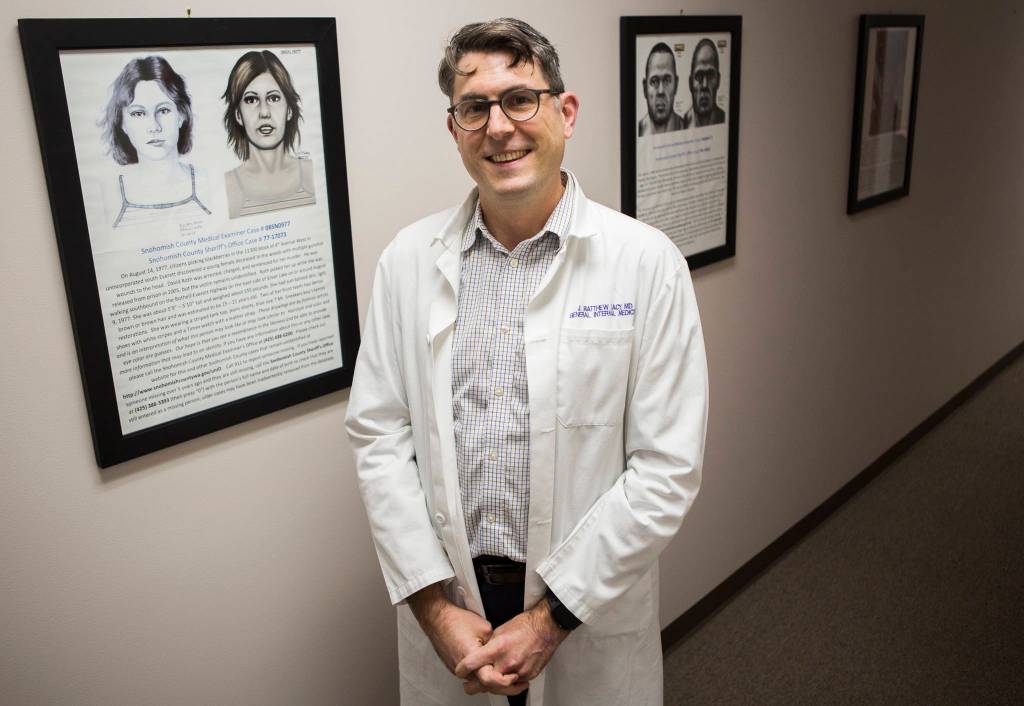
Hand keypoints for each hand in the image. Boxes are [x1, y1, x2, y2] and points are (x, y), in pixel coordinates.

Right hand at [407, 583, 519, 693]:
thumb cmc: (457, 620)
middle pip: (485, 685)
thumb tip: (503, 653)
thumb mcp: (485, 628)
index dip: (505, 681)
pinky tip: (490, 667)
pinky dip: (481, 675)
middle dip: (502, 686)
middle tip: (516, 681)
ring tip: (505, 674)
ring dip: (491, 680)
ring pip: (477, 682)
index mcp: (471, 658)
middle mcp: (462, 669)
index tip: (515, 677)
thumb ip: (495, 645)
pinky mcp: (454, 668)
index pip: (490, 680)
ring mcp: (456, 670)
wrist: (438, 618)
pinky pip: (471, 676)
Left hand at [455, 598, 569, 693]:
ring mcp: (519, 670)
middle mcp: (507, 661)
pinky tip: (506, 676)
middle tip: (468, 686)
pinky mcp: (528, 675)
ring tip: (487, 682)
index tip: (459, 671)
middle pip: (485, 682)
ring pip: (500, 686)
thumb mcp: (500, 631)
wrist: (546, 627)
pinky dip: (509, 681)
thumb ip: (489, 647)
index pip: (473, 663)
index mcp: (498, 647)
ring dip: (492, 686)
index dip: (463, 669)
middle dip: (474, 686)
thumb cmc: (525, 625)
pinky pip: (514, 684)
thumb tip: (481, 656)